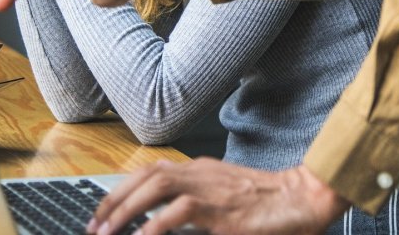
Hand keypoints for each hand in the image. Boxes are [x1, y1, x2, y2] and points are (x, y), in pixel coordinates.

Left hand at [88, 160, 348, 234]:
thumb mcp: (227, 198)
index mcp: (201, 170)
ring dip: (127, 209)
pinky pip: (180, 212)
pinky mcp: (222, 210)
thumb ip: (198, 204)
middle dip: (114, 199)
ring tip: (107, 232)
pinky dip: (155, 226)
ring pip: (157, 186)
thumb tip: (165, 222)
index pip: (151, 170)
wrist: (305, 199)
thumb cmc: (270, 203)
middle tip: (94, 226)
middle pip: (146, 175)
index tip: (102, 212)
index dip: (122, 189)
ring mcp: (212, 188)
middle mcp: (202, 173)